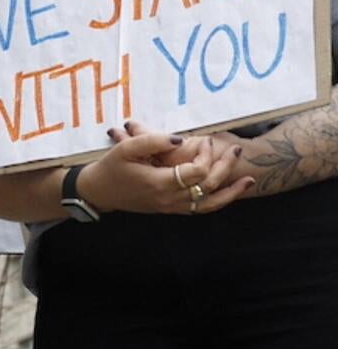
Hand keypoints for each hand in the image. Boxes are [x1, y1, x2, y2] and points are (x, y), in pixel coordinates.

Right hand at [116, 121, 257, 198]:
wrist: (99, 192)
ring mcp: (172, 207)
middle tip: (234, 149)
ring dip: (231, 192)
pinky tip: (229, 192)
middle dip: (224, 167)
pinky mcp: (172, 209)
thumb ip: (152, 139)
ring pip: (210, 203)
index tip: (205, 139)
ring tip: (249, 180)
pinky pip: (202, 209)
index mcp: (160, 183)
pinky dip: (219, 202)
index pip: (196, 171)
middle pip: (207, 186)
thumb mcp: (125, 148)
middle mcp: (170, 199)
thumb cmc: (111, 168)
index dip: (206, 155)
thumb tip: (180, 138)